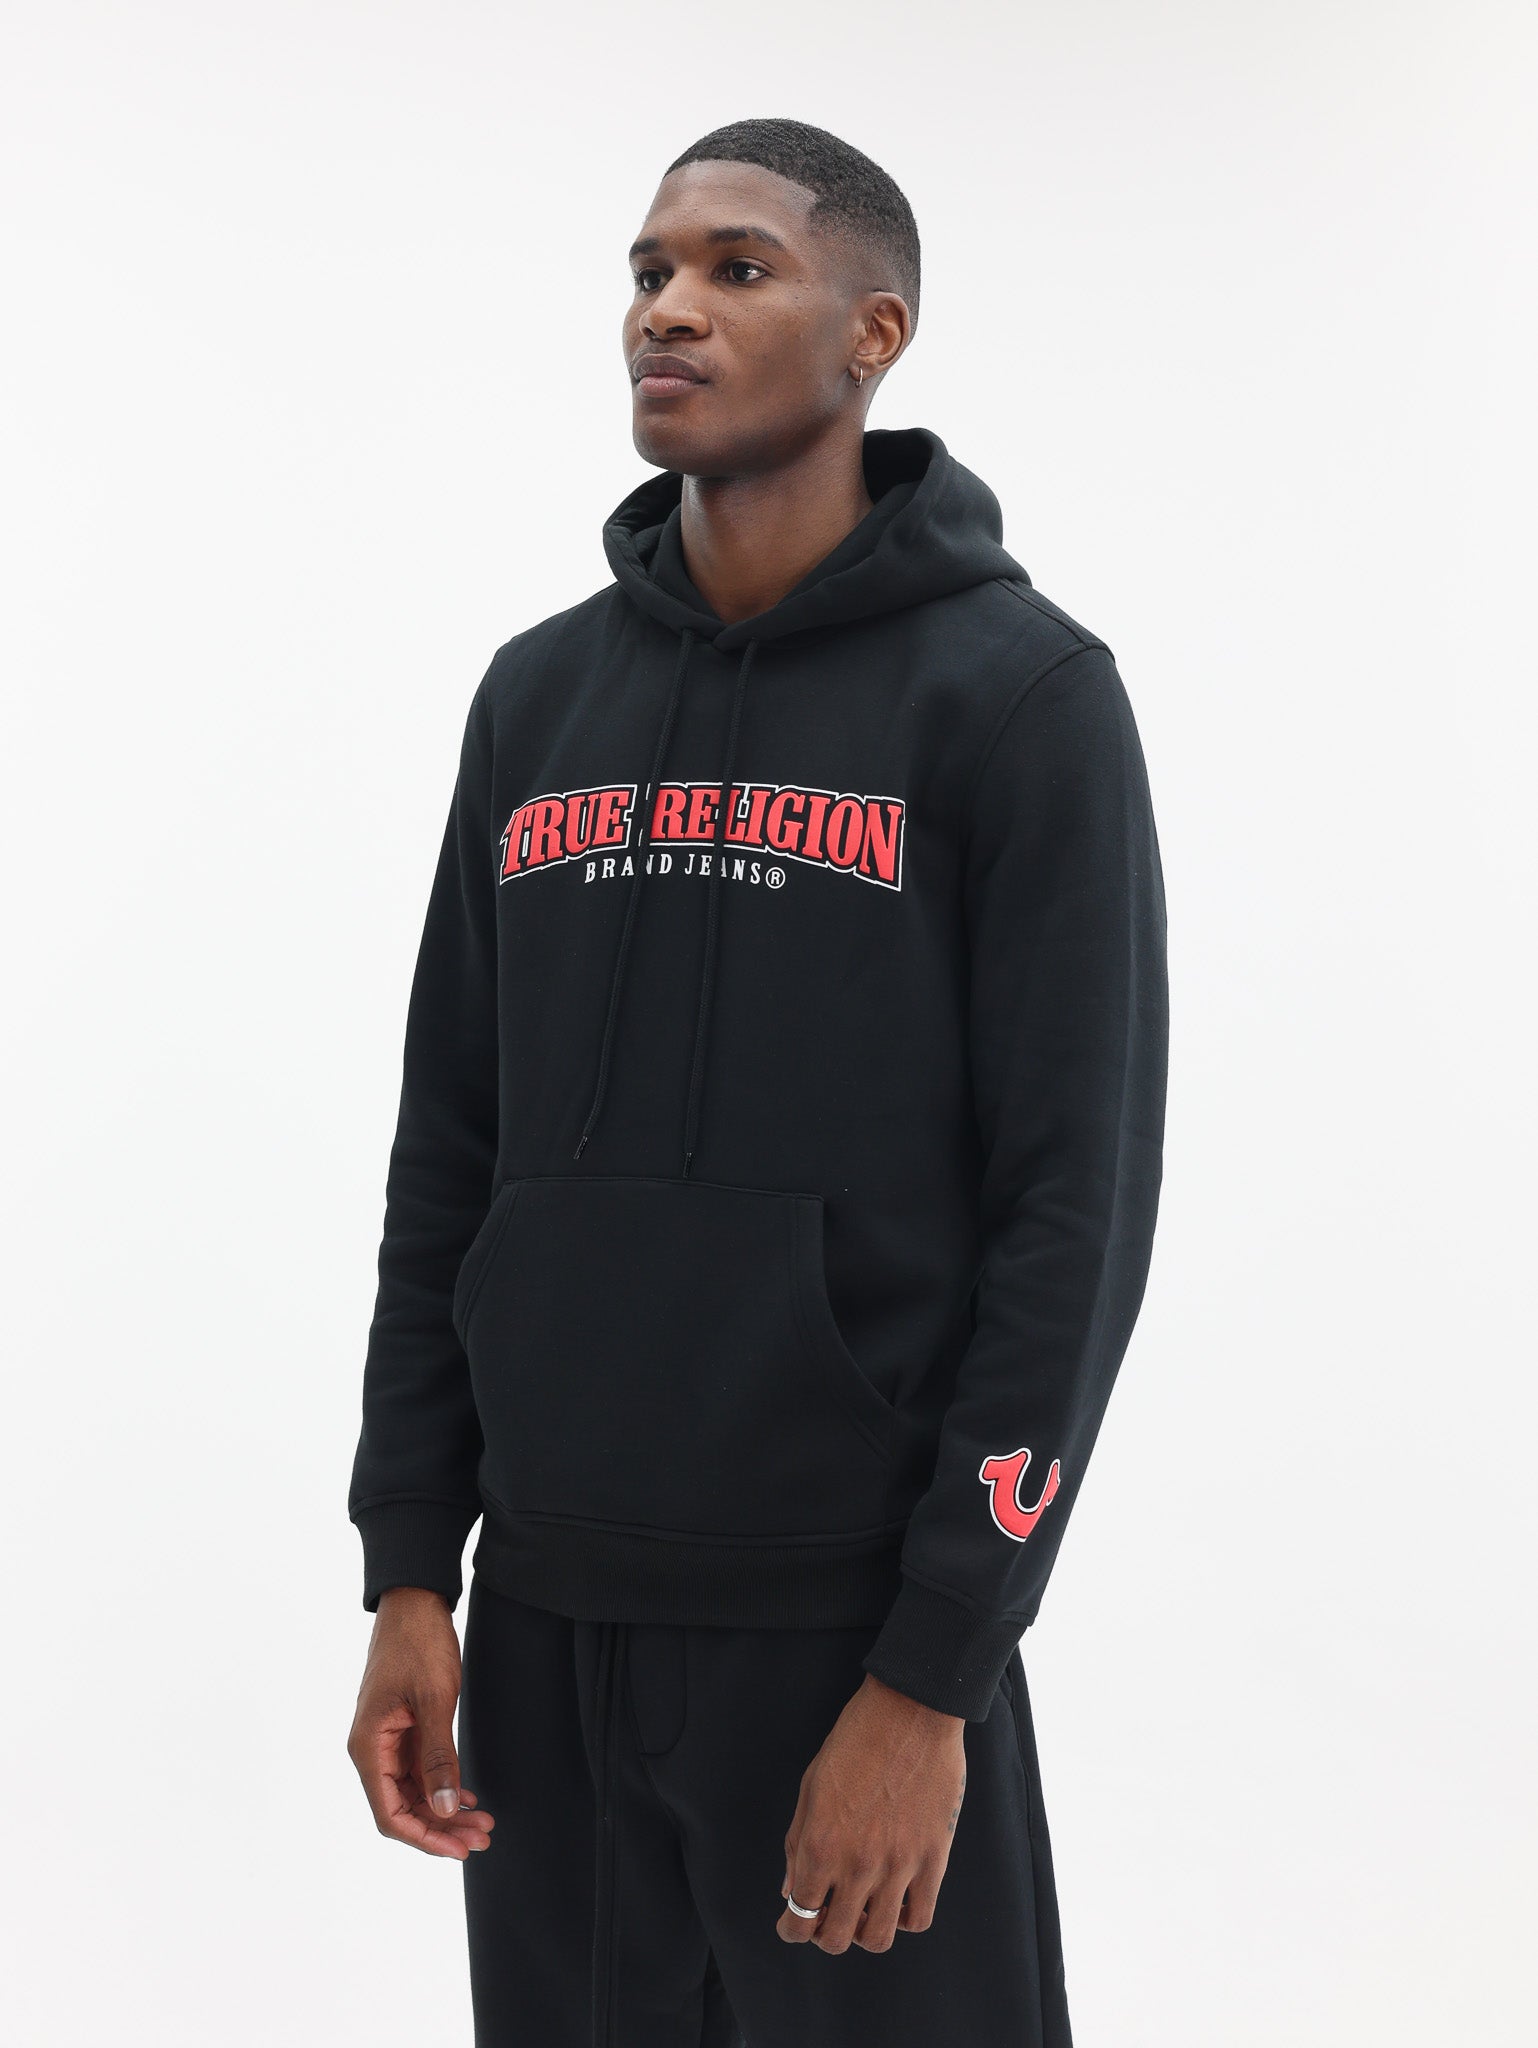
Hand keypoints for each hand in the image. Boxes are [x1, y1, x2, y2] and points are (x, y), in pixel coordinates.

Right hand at [347, 1586, 495, 1859]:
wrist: (415, 1602)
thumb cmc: (419, 1644)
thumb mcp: (434, 1700)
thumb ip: (437, 1756)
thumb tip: (441, 1808)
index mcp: (369, 1747)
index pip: (390, 1814)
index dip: (424, 1838)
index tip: (458, 1849)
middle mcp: (373, 1749)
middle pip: (404, 1808)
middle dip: (442, 1827)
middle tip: (482, 1838)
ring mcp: (388, 1739)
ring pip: (414, 1791)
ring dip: (445, 1809)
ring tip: (483, 1822)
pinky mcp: (403, 1728)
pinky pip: (420, 1769)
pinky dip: (443, 1785)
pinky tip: (468, 1795)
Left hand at [777, 1672, 965, 1952]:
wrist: (910, 1711)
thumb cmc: (855, 1740)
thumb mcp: (811, 1786)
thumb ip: (798, 1842)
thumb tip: (790, 1888)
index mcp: (819, 1845)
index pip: (798, 1917)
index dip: (792, 1929)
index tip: (794, 1925)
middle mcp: (856, 1864)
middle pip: (836, 1938)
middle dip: (825, 1936)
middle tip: (828, 1917)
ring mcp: (898, 1865)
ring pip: (879, 1938)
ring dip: (865, 1934)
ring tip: (864, 1913)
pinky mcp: (933, 1858)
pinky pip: (920, 1917)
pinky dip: (905, 1920)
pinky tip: (897, 1900)